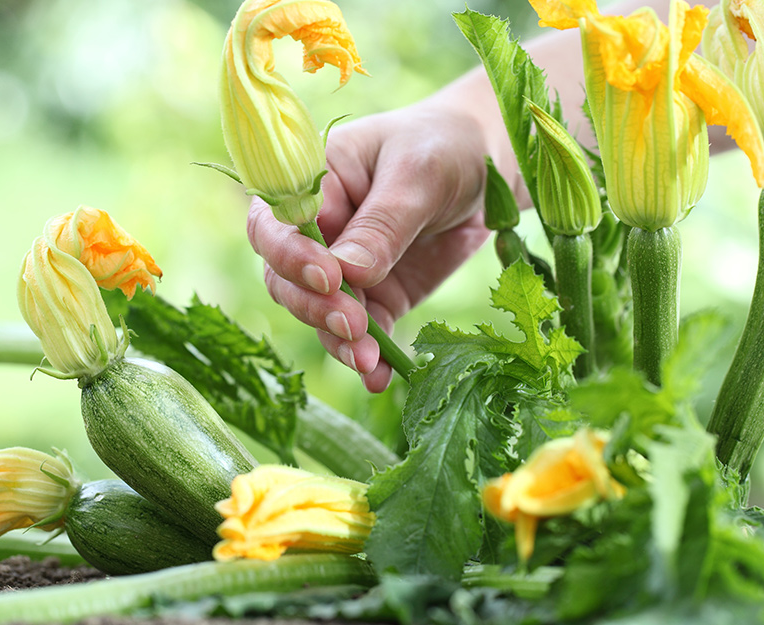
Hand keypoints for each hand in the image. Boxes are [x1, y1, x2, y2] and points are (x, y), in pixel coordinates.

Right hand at [247, 101, 494, 391]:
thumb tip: (348, 275)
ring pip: (318, 314)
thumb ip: (383, 224)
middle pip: (286, 278)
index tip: (330, 277)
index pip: (274, 225)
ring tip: (367, 361)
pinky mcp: (376, 298)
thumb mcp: (418, 174)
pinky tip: (379, 379)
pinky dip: (367, 359)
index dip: (290, 255)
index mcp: (312, 183)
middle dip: (315, 307)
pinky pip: (361, 335)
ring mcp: (344, 269)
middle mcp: (318, 230)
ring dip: (337, 340)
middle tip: (352, 324)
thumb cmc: (444, 147)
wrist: (489, 166)